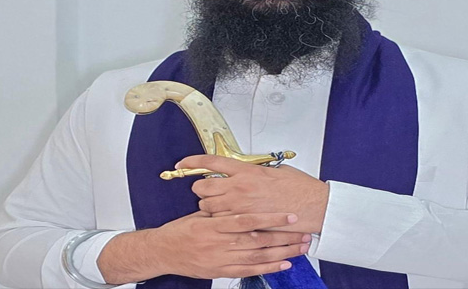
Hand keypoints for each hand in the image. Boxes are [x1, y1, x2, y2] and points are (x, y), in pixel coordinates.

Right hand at [99, 211, 310, 282]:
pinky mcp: (221, 271)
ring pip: (257, 256)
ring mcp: (221, 259)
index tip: (290, 214)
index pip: (248, 220)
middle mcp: (220, 243)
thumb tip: (244, 197)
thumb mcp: (201, 213)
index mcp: (215, 224)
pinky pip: (248, 271)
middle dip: (284, 236)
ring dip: (281, 252)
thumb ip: (223, 209)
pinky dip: (267, 268)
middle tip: (303, 232)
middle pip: (258, 240)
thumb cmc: (182, 230)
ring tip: (300, 247)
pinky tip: (283, 264)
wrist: (163, 252)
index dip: (271, 218)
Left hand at [177, 155, 329, 232]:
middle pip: (203, 185)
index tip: (182, 163)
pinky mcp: (244, 223)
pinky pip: (220, 221)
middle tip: (209, 188)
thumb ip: (252, 171)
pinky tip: (228, 217)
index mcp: (246, 170)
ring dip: (210, 204)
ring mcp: (240, 207)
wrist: (312, 206)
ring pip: (207, 205)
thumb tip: (241, 171)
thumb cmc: (297, 188)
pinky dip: (220, 219)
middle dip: (202, 187)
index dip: (192, 161)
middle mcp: (239, 187)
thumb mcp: (273, 171)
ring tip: (221, 204)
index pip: (211, 161)